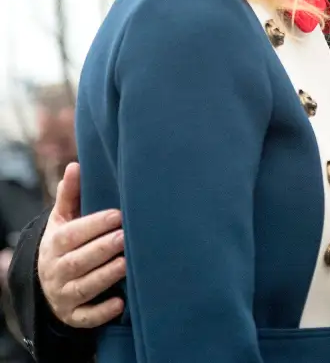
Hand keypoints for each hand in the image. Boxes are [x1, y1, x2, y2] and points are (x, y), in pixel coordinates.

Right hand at [37, 162, 126, 327]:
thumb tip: (75, 165)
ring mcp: (63, 295)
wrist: (48, 281)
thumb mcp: (62, 219)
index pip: (72, 235)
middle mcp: (56, 271)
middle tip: (126, 237)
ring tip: (127, 263)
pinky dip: (101, 312)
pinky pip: (85, 317)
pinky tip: (120, 303)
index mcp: (55, 244)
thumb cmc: (65, 242)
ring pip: (83, 287)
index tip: (118, 215)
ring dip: (105, 276)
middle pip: (77, 261)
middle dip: (102, 249)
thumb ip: (70, 195)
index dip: (94, 225)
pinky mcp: (73, 315)